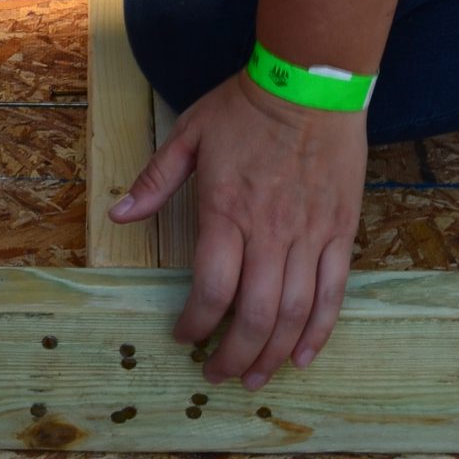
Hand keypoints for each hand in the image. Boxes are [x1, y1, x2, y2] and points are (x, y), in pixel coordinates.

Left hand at [110, 72, 365, 389]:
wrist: (313, 81)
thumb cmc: (247, 107)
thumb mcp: (190, 132)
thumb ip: (155, 179)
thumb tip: (118, 213)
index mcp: (226, 210)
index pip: (211, 289)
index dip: (195, 324)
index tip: (183, 336)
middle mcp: (270, 231)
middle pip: (254, 315)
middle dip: (234, 356)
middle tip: (218, 374)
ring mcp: (310, 234)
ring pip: (295, 313)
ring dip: (273, 354)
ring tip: (255, 377)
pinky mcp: (340, 231)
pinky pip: (333, 292)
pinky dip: (319, 330)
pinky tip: (302, 355)